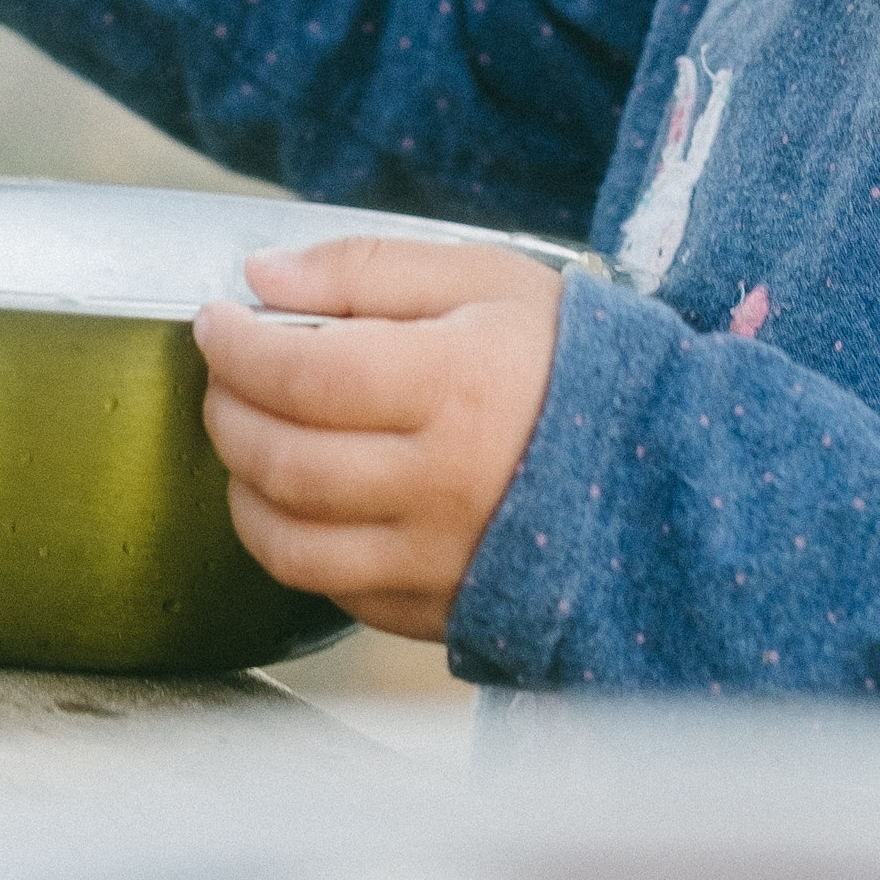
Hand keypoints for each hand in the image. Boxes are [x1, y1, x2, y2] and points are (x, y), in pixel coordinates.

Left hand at [193, 236, 563, 641]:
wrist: (662, 466)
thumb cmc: (568, 362)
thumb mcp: (486, 278)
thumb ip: (370, 269)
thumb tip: (264, 274)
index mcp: (456, 386)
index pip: (304, 370)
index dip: (238, 345)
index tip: (216, 321)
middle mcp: (442, 483)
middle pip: (283, 458)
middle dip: (228, 409)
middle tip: (226, 374)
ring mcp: (438, 559)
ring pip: (289, 542)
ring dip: (241, 486)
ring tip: (248, 438)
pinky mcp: (438, 610)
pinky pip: (331, 592)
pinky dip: (294, 545)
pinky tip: (304, 498)